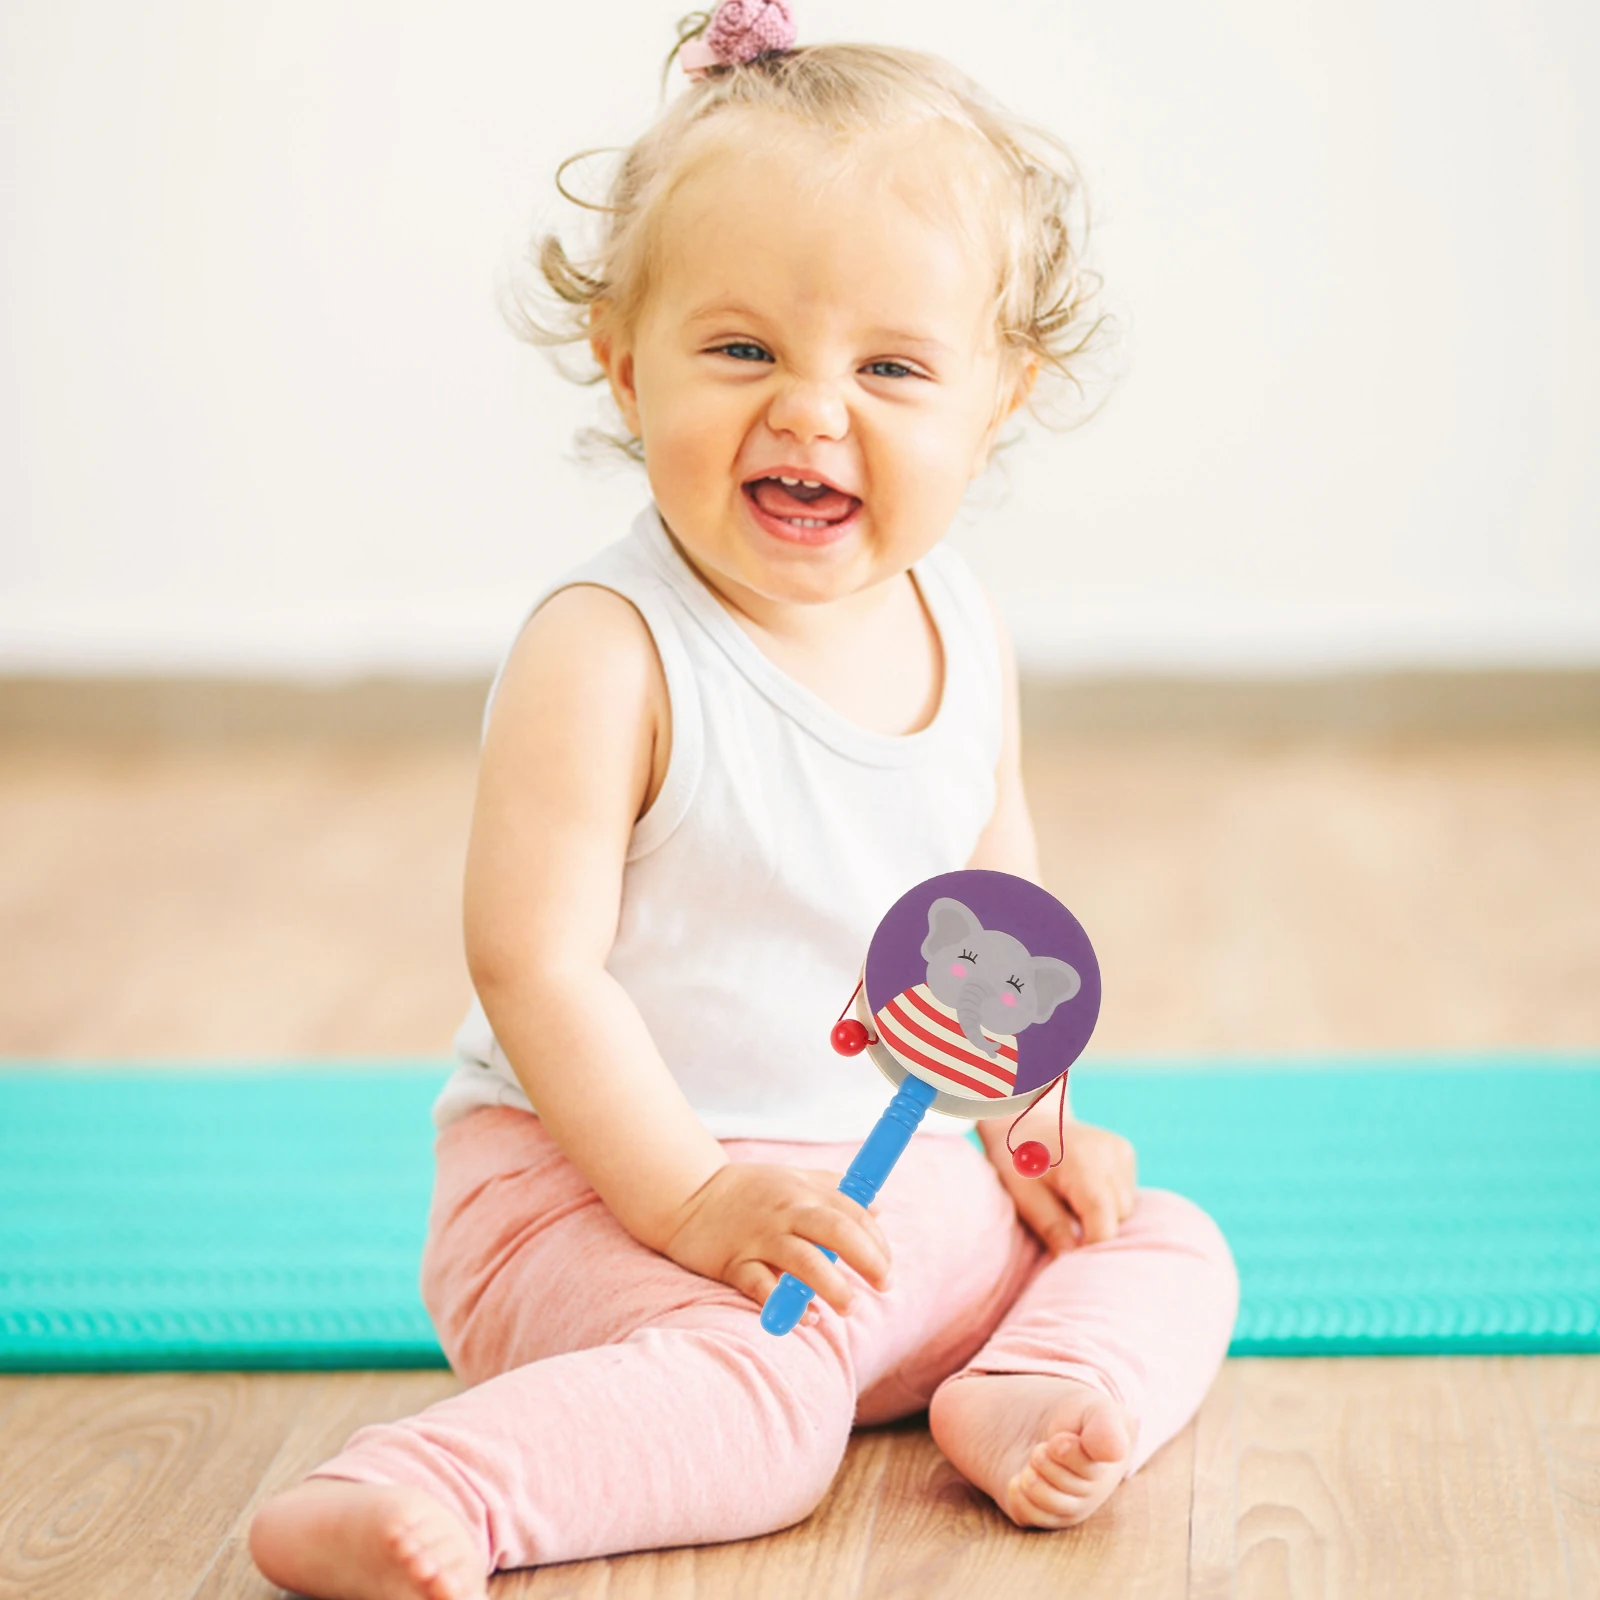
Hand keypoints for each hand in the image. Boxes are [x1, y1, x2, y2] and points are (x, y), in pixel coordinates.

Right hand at [661, 1162, 892, 1321]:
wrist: (687, 1197)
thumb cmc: (749, 1190)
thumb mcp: (793, 1177)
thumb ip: (835, 1189)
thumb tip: (879, 1206)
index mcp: (803, 1192)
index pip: (852, 1212)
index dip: (877, 1240)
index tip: (887, 1266)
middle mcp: (786, 1213)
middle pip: (836, 1231)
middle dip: (868, 1258)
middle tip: (885, 1284)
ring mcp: (759, 1239)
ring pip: (804, 1261)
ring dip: (832, 1286)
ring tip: (849, 1306)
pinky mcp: (735, 1263)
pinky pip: (764, 1287)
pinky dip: (786, 1305)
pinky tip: (807, 1318)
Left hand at [979, 1118, 1136, 1255]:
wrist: (1025, 1119)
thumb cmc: (1018, 1159)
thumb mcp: (1024, 1196)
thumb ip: (1051, 1228)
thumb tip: (1073, 1262)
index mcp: (1083, 1164)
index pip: (1104, 1223)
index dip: (1091, 1248)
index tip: (1074, 1261)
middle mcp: (1109, 1154)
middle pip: (1118, 1217)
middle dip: (1095, 1229)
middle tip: (1064, 1222)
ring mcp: (1121, 1150)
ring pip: (1126, 1207)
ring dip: (1104, 1215)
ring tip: (1071, 1201)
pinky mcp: (1125, 1151)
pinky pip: (1126, 1192)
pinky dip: (1109, 1199)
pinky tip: (1083, 1189)